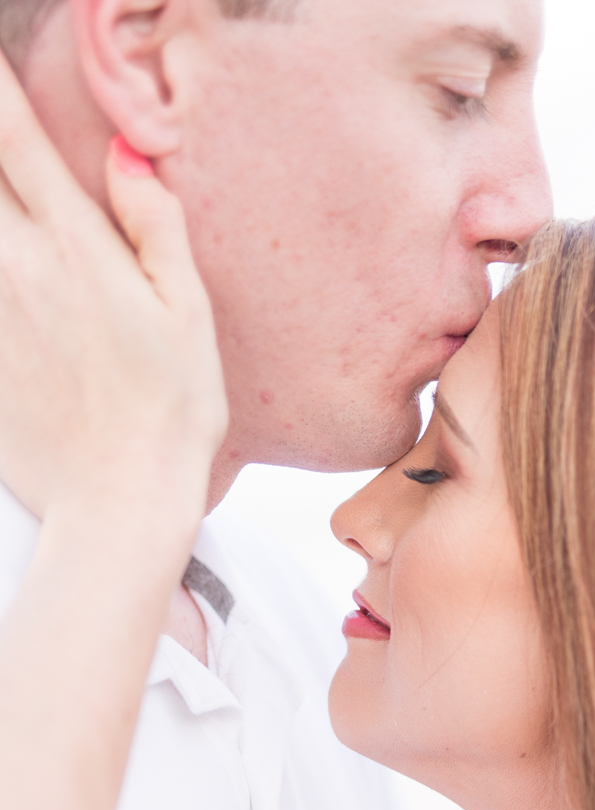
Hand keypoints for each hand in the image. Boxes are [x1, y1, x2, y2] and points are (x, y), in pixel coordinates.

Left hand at [0, 53, 224, 531]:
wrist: (117, 506)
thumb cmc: (169, 418)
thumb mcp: (188, 317)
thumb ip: (154, 227)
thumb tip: (125, 157)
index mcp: (75, 246)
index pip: (13, 131)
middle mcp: (15, 265)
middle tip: (11, 165)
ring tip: (28, 268)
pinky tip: (16, 302)